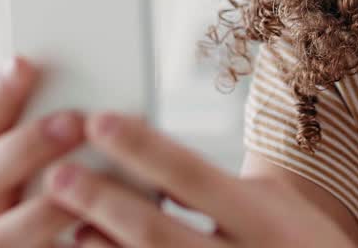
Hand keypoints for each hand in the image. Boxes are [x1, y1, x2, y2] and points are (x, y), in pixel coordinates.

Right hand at [0, 56, 91, 246]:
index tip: (24, 62)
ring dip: (46, 207)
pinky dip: (69, 247)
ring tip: (90, 187)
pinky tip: (98, 230)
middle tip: (74, 121)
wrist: (97, 244)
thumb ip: (79, 135)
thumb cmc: (93, 203)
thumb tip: (111, 101)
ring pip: (2, 233)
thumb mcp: (80, 161)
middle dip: (29, 143)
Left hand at [41, 112, 357, 246]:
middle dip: (105, 202)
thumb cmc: (297, 239)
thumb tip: (142, 146)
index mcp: (261, 217)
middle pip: (158, 232)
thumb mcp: (275, 201)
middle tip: (59, 174)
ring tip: (71, 223)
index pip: (189, 174)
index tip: (97, 121)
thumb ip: (216, 180)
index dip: (141, 148)